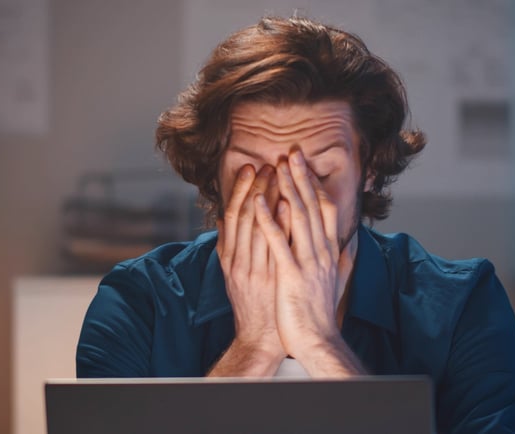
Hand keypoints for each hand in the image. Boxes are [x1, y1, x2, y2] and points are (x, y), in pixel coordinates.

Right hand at [215, 164, 285, 363]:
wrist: (259, 337)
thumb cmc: (251, 302)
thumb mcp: (232, 272)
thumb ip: (230, 244)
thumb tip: (227, 218)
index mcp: (229, 256)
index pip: (233, 214)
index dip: (240, 189)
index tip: (249, 168)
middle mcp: (238, 260)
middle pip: (246, 216)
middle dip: (256, 187)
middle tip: (268, 163)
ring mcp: (254, 270)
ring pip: (259, 226)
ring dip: (269, 198)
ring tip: (279, 174)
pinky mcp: (269, 280)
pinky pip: (275, 246)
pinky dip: (280, 225)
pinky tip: (287, 205)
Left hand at [254, 149, 362, 374]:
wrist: (318, 342)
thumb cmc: (322, 315)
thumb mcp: (338, 282)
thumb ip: (345, 261)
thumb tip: (352, 245)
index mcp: (331, 252)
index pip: (326, 210)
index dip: (315, 185)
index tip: (305, 166)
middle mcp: (322, 252)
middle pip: (313, 206)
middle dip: (301, 177)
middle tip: (292, 152)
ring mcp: (308, 262)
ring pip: (298, 217)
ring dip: (287, 188)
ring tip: (277, 165)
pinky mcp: (291, 275)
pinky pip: (279, 241)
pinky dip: (270, 218)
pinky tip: (261, 200)